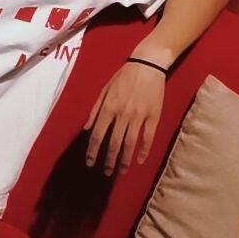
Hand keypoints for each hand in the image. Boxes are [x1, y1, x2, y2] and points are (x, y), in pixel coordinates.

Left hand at [83, 59, 166, 176]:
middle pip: (113, 143)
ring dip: (124, 160)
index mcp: (108, 107)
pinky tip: (139, 160)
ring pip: (130, 143)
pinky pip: (148, 137)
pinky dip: (144, 151)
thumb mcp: (104, 90)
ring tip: (121, 171)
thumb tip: (86, 129)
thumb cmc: (124, 77)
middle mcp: (122, 114)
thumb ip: (95, 110)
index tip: (90, 162)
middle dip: (108, 160)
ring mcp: (139, 116)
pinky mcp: (153, 116)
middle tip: (106, 173)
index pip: (97, 134)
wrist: (147, 64)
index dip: (93, 151)